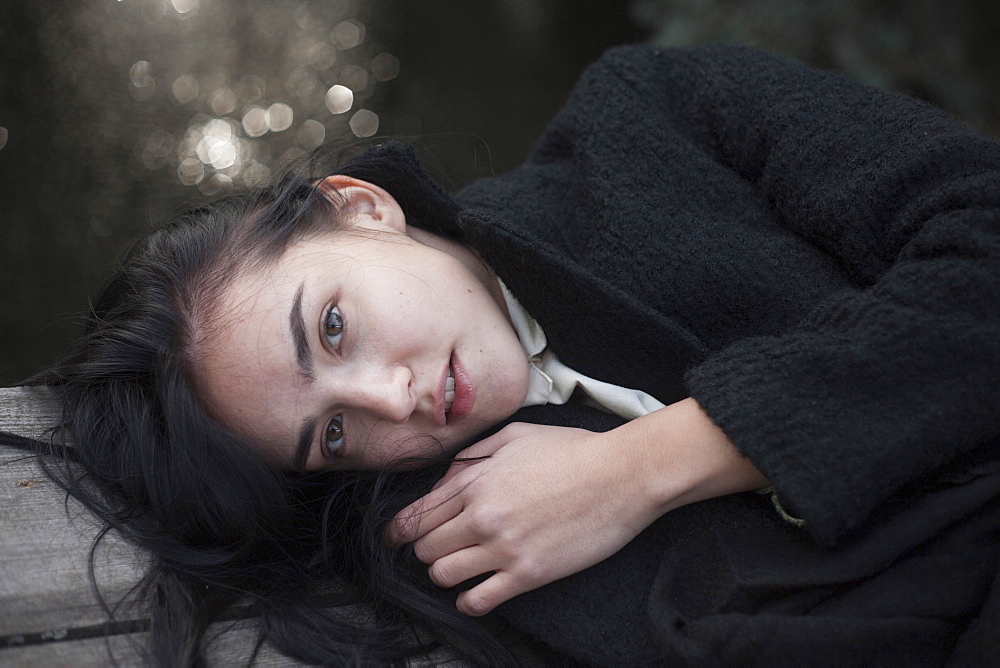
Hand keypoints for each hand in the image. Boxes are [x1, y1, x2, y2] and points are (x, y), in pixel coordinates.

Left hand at [386, 421, 665, 615]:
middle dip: (426, 550)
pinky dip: (469, 602)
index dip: (400, 530)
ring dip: (445, 575)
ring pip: (443, 575)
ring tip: (460, 570)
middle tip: (439, 550)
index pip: (417, 515)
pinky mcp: (528, 574)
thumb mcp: (515, 434)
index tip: (398, 538)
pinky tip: (476, 593)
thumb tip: (445, 479)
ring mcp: (504, 547)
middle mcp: (482, 516)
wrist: (621, 475)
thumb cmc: (572, 450)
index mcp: (475, 481)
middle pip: (425, 547)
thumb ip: (473, 456)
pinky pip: (478, 601)